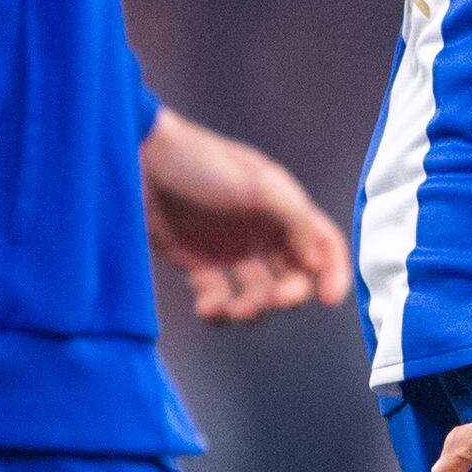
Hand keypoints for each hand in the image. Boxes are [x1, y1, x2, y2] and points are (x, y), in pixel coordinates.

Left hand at [141, 109, 349, 322]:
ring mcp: (230, 248)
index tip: (329, 301)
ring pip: (257, 294)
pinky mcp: (197, 262)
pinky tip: (206, 309)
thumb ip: (297, 221)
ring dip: (252, 309)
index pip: (323, 244)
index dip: (333, 273)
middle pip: (293, 277)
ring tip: (232, 310)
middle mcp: (261, 230)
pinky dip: (217, 311)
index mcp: (283, 207)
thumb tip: (316, 261)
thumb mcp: (258, 185)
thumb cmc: (200, 164)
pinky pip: (219, 298)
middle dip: (288, 295)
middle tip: (272, 300)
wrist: (138, 160)